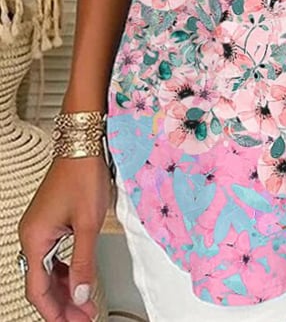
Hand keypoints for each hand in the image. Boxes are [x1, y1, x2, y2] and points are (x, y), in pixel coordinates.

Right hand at [18, 155, 111, 320]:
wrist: (83, 146)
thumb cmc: (83, 176)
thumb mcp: (88, 223)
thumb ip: (84, 262)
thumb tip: (82, 295)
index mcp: (35, 239)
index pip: (38, 290)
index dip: (56, 312)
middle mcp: (32, 235)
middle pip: (41, 283)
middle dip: (63, 304)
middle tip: (84, 317)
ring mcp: (39, 229)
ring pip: (48, 271)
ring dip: (66, 289)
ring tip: (85, 303)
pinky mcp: (50, 222)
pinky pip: (53, 256)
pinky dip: (66, 271)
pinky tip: (79, 279)